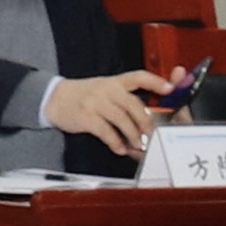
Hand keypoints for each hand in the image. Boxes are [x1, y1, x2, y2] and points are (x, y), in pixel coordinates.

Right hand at [44, 70, 176, 156]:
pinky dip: (115, 142)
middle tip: (153, 133)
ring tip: (138, 144)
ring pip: (121, 119)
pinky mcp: (86, 117)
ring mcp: (95, 103)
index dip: (156, 82)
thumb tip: (145, 115)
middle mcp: (106, 89)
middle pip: (132, 103)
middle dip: (145, 121)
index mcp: (114, 81)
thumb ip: (124, 96)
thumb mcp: (104, 88)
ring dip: (132, 134)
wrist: (54, 98)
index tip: (170, 88)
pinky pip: (105, 131)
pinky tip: (119, 148)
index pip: (138, 77)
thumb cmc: (84, 95)